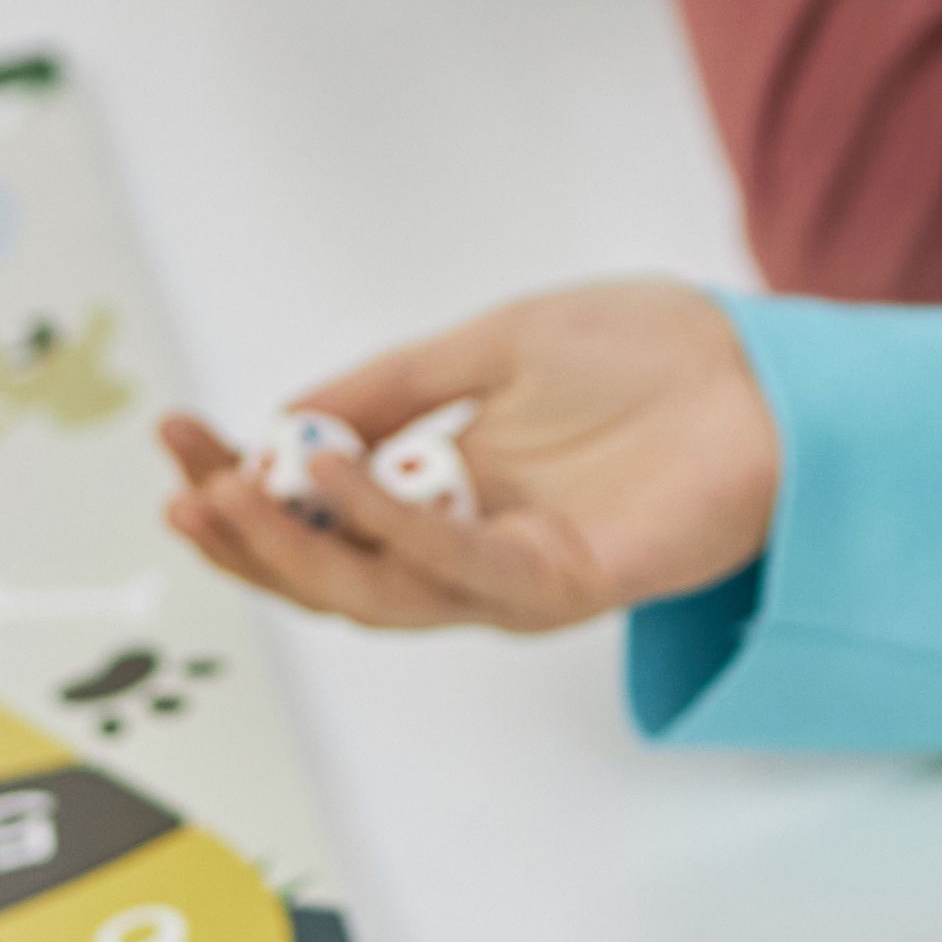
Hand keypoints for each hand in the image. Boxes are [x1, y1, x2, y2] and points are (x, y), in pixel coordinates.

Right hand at [152, 278, 777, 633]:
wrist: (767, 367)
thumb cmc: (653, 355)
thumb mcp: (491, 346)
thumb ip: (392, 387)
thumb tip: (283, 419)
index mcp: (448, 493)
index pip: (318, 512)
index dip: (240, 483)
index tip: (173, 434)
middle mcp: (472, 548)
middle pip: (332, 573)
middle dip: (245, 537)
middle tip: (180, 487)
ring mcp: (518, 574)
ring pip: (378, 595)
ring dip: (295, 549)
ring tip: (228, 491)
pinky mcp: (569, 581)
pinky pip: (458, 568)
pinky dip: (388, 527)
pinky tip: (332, 478)